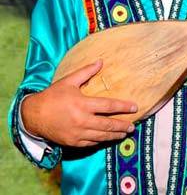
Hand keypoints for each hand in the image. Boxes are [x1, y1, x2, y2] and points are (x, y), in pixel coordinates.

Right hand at [20, 60, 136, 147]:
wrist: (32, 116)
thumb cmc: (52, 96)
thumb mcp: (68, 81)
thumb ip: (86, 72)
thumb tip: (101, 61)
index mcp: (82, 104)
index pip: (109, 106)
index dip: (123, 107)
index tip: (135, 108)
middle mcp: (81, 120)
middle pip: (108, 125)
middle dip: (122, 126)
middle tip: (132, 126)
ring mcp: (77, 133)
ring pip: (101, 136)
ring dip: (114, 135)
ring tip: (124, 134)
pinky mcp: (72, 142)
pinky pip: (90, 143)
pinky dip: (100, 141)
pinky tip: (107, 138)